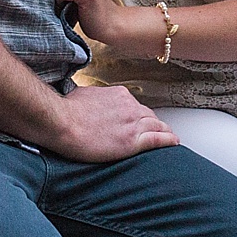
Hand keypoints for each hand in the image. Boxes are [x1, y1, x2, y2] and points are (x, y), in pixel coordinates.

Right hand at [49, 83, 176, 161]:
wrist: (62, 122)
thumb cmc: (66, 110)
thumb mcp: (82, 94)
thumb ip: (92, 98)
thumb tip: (87, 100)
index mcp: (119, 95)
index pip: (136, 106)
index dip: (139, 115)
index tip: (139, 120)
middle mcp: (129, 106)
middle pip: (149, 115)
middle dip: (154, 123)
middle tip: (158, 130)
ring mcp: (133, 123)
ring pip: (157, 126)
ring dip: (165, 131)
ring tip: (170, 137)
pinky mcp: (132, 141)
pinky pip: (158, 139)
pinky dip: (169, 140)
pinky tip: (174, 142)